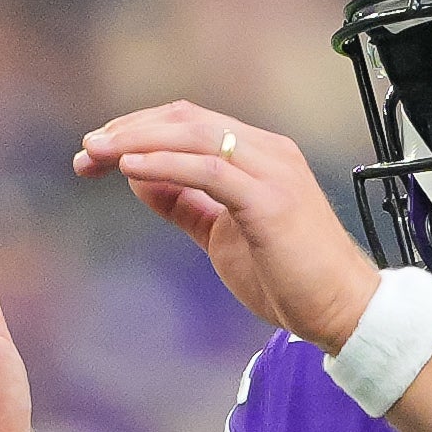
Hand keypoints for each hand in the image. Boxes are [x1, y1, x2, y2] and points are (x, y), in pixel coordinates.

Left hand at [75, 104, 381, 349]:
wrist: (346, 312)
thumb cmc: (290, 279)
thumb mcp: (222, 234)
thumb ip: (185, 203)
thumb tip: (138, 178)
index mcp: (259, 156)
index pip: (188, 123)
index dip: (137, 131)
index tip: (94, 154)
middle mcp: (268, 153)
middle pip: (186, 120)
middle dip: (129, 130)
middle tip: (85, 151)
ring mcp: (273, 173)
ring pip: (194, 136)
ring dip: (138, 141)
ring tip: (96, 154)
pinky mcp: (271, 202)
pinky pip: (210, 170)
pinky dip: (166, 165)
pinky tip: (130, 170)